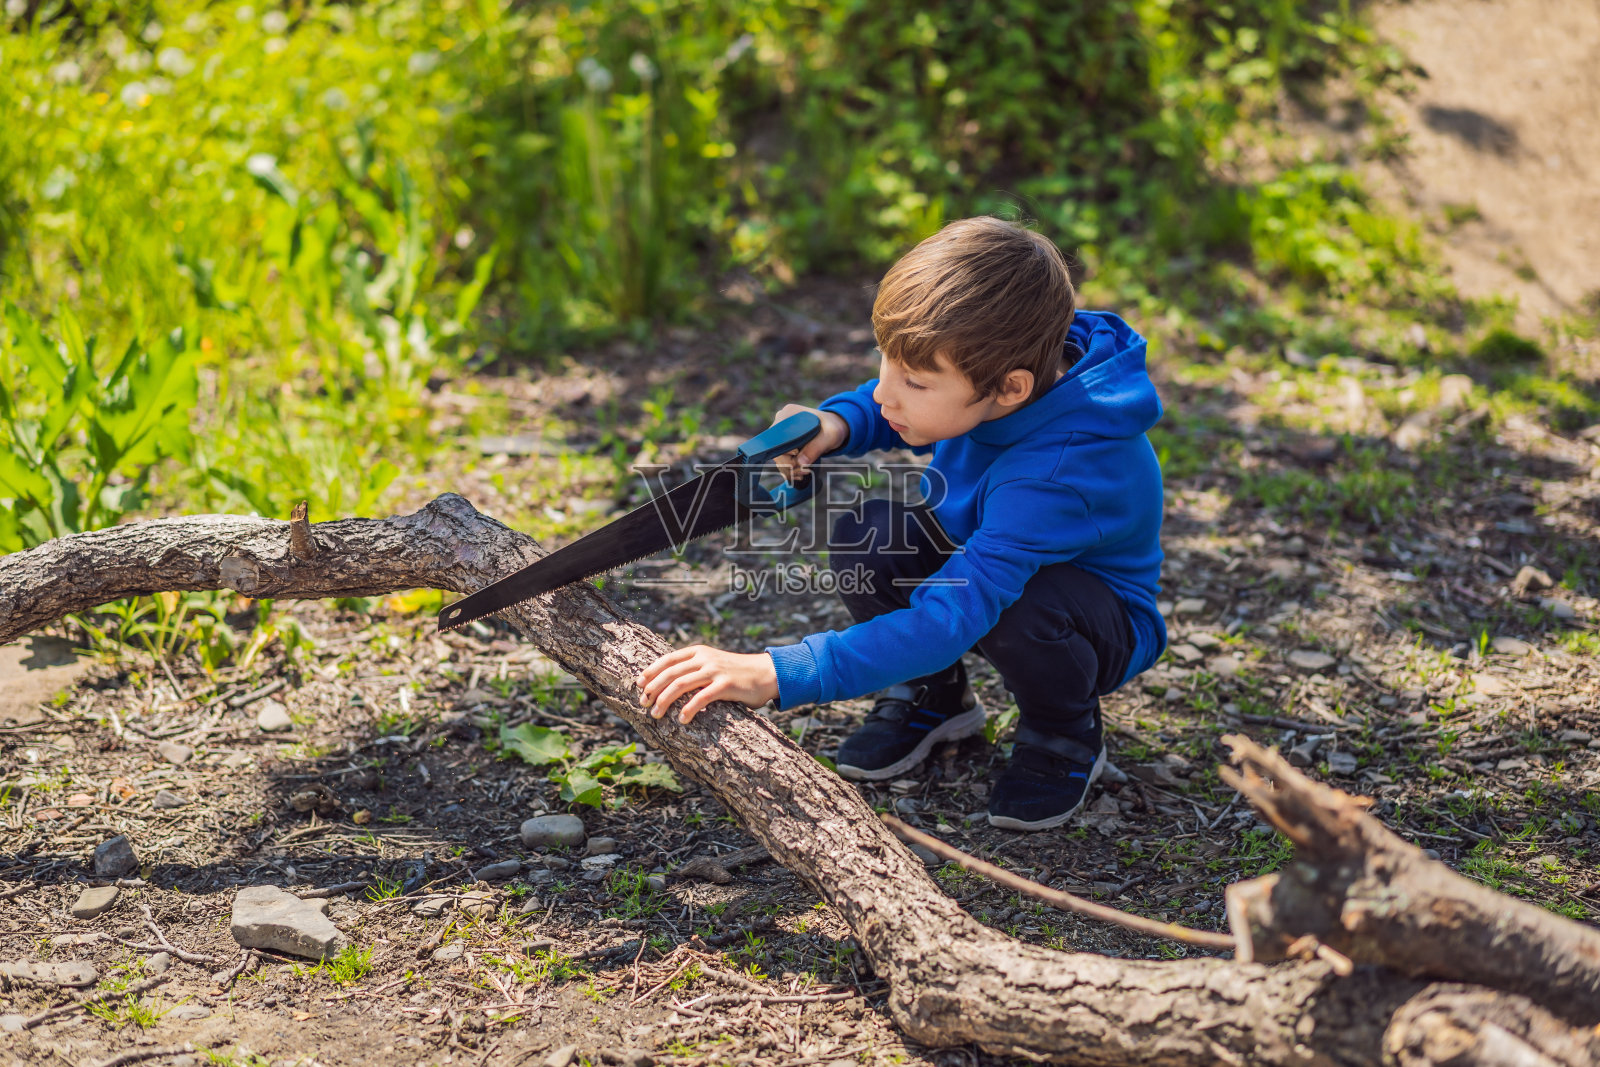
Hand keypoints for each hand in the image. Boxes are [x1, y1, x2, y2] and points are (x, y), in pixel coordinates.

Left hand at [636, 645, 779, 723]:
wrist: (766, 673)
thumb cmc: (736, 673)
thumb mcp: (712, 664)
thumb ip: (694, 669)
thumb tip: (667, 684)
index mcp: (698, 652)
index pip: (667, 659)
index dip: (651, 671)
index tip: (639, 684)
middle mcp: (704, 658)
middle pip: (670, 673)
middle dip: (653, 689)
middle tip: (644, 704)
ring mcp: (715, 670)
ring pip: (680, 684)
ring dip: (664, 700)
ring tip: (656, 714)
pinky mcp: (726, 685)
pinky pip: (701, 698)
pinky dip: (688, 709)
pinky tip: (682, 720)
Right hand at [771, 404, 848, 484]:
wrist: (833, 429)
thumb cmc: (833, 429)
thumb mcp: (830, 436)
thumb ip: (816, 448)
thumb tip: (801, 463)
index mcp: (789, 414)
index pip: (777, 439)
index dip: (786, 454)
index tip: (800, 462)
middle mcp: (780, 421)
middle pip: (775, 448)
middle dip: (789, 464)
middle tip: (805, 472)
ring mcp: (780, 432)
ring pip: (777, 456)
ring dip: (789, 469)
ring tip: (804, 473)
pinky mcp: (783, 442)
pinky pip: (780, 458)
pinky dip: (789, 468)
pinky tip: (800, 472)